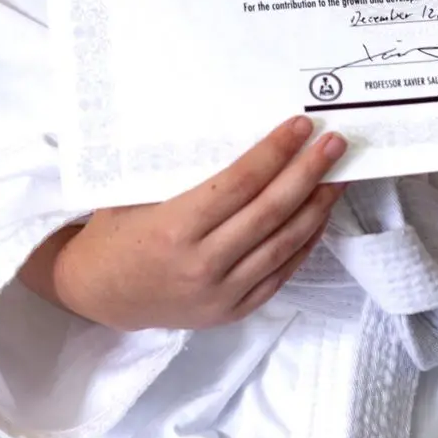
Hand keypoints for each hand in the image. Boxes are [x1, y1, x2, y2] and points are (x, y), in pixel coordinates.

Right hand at [21, 116, 345, 330]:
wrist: (100, 293)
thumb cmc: (116, 231)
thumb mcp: (134, 192)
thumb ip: (181, 170)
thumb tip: (237, 127)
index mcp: (174, 228)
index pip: (239, 184)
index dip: (274, 153)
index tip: (300, 127)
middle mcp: (203, 264)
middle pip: (270, 212)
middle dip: (308, 173)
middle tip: (334, 144)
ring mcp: (221, 293)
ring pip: (283, 244)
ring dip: (316, 207)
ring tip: (337, 176)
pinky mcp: (232, 310)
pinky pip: (280, 273)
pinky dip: (304, 242)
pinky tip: (318, 216)